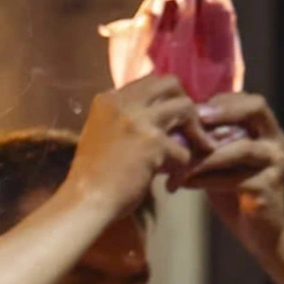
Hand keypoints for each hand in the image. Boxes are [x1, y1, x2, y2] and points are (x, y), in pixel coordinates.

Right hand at [63, 75, 209, 220]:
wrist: (84, 201)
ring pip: (185, 106)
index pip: (148, 82)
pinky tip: (174, 181)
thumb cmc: (91, 178)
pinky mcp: (152, 142)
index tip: (172, 117)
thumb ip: (121, 120)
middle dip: (185, 101)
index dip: (165, 98)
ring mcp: (138, 120)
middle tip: (191, 125)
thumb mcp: (100, 135)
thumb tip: (150, 118)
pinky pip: (183, 149)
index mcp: (108, 99)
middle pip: (170, 82)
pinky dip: (183, 165)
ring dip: (196, 129)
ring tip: (198, 147)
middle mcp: (123, 102)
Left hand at [184, 92, 283, 253]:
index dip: (221, 100)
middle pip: (255, 109)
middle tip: (193, 118)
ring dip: (204, 154)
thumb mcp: (221, 161)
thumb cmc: (235, 193)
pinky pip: (233, 178)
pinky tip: (184, 184)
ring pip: (239, 148)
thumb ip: (209, 141)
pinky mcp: (268, 187)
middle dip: (222, 111)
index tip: (192, 108)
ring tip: (176, 161)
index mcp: (268, 129)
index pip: (248, 100)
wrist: (258, 234)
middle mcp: (277, 141)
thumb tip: (172, 123)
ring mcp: (276, 163)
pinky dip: (205, 180)